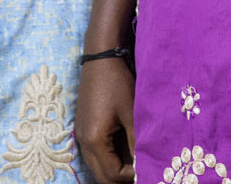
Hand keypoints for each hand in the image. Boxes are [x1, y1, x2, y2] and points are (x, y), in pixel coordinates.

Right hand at [75, 58, 136, 183]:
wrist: (101, 58)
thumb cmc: (117, 83)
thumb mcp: (132, 113)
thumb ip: (137, 142)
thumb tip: (146, 164)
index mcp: (94, 140)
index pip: (112, 175)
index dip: (132, 177)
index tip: (149, 167)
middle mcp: (83, 142)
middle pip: (101, 176)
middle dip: (121, 179)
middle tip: (142, 172)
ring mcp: (81, 136)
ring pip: (97, 167)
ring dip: (114, 170)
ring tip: (135, 165)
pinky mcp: (84, 129)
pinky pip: (95, 155)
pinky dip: (109, 159)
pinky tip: (125, 153)